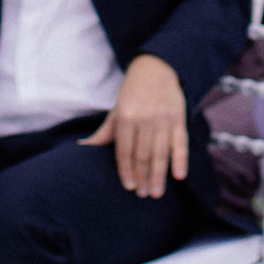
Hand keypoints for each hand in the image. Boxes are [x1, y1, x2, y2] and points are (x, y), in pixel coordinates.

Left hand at [82, 53, 188, 197]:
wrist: (156, 68)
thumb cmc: (132, 93)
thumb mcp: (116, 110)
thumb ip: (104, 132)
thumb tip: (82, 147)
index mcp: (126, 116)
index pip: (125, 150)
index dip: (126, 170)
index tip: (129, 187)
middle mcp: (145, 118)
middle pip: (143, 154)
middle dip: (142, 177)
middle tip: (142, 195)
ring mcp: (163, 119)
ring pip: (160, 153)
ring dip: (158, 175)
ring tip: (156, 193)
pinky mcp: (179, 118)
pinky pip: (181, 142)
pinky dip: (181, 160)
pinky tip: (179, 176)